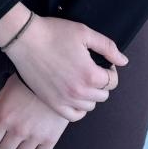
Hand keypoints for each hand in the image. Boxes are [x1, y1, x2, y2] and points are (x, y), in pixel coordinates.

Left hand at [0, 73, 67, 148]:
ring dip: (21, 146)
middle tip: (11, 132)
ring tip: (26, 134)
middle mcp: (18, 129)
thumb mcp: (7, 88)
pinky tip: (36, 144)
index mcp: (4, 116)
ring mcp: (35, 136)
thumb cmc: (28, 80)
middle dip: (5, 141)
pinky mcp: (51, 139)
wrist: (54, 77)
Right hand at [7, 14, 125, 120]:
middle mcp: (80, 91)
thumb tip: (123, 61)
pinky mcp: (52, 103)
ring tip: (80, 80)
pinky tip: (74, 95)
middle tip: (90, 69)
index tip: (101, 62)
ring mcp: (65, 100)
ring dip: (90, 95)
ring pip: (89, 106)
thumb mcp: (84, 33)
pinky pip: (73, 115)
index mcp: (90, 75)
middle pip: (102, 95)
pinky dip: (78, 108)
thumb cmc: (53, 33)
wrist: (24, 38)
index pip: (112, 81)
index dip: (110, 70)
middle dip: (101, 83)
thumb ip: (107, 47)